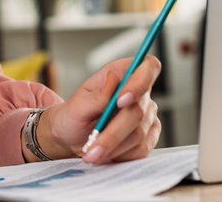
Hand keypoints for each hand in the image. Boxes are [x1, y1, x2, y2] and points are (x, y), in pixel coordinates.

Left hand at [35, 56, 161, 164]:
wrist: (72, 137)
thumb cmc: (73, 116)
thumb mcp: (76, 106)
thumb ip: (97, 96)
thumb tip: (113, 80)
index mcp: (121, 74)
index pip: (147, 67)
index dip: (140, 82)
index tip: (120, 101)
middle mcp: (139, 92)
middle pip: (138, 110)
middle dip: (113, 132)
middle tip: (92, 147)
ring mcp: (147, 115)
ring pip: (139, 134)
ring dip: (113, 147)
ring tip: (92, 152)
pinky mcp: (149, 136)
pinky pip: (142, 149)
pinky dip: (120, 155)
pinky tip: (105, 154)